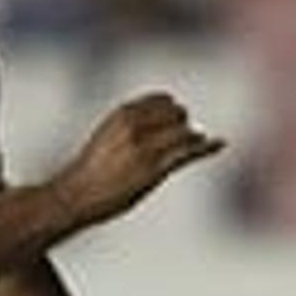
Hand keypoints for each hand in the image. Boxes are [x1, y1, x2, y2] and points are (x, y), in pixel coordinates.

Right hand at [53, 93, 223, 225]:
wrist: (76, 194)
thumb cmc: (91, 169)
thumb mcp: (108, 135)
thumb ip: (129, 123)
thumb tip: (151, 119)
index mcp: (122, 113)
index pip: (162, 100)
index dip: (172, 109)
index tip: (176, 119)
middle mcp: (135, 126)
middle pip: (177, 114)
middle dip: (183, 123)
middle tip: (184, 136)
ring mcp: (146, 148)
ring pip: (185, 133)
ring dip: (194, 138)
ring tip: (199, 143)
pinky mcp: (154, 170)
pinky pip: (188, 153)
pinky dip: (207, 147)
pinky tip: (220, 143)